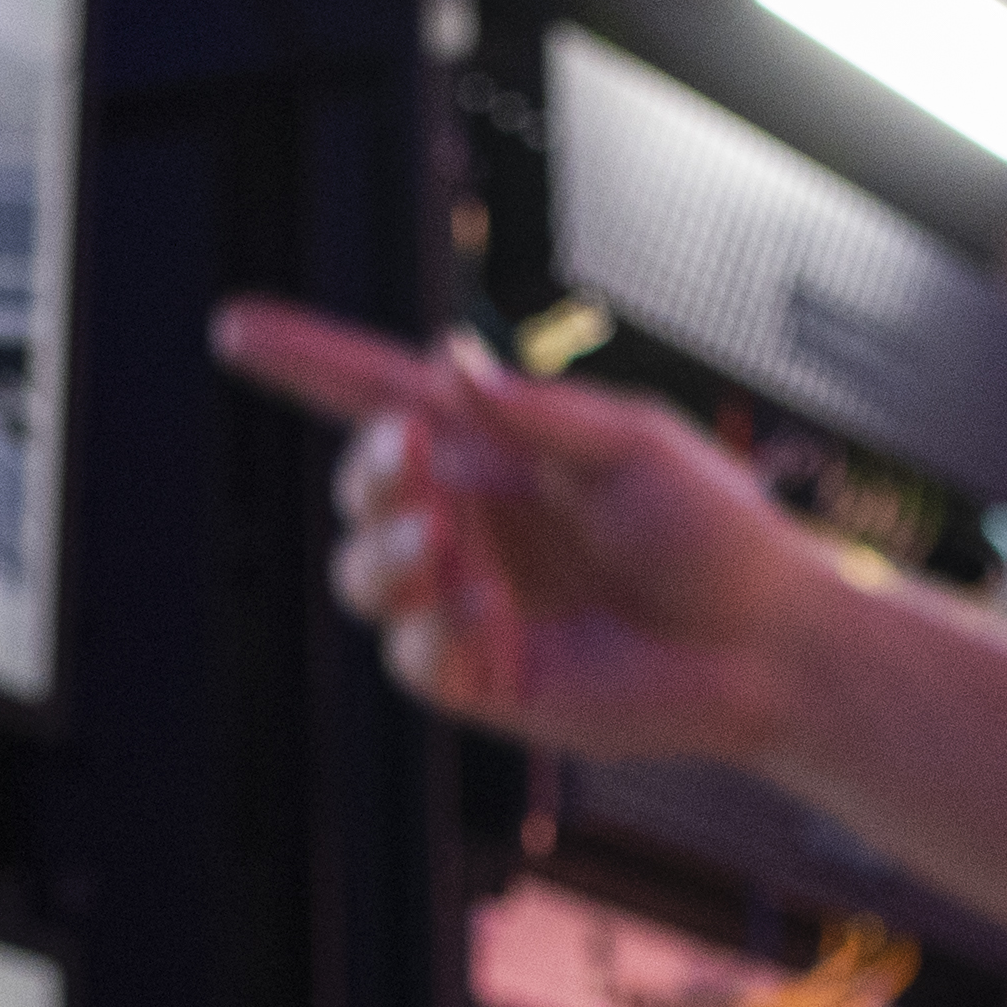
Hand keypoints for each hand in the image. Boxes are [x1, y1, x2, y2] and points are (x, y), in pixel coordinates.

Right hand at [208, 300, 854, 770]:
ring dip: (384, 551)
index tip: (237, 327)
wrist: (769, 642)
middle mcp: (473, 522)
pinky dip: (437, 629)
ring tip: (440, 543)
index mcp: (499, 451)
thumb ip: (532, 411)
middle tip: (411, 457)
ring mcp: (471, 602)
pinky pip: (417, 657)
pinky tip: (489, 615)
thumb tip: (444, 363)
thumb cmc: (718, 531)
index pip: (384, 398)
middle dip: (367, 468)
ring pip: (364, 575)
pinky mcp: (487, 679)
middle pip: (363, 486)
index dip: (308, 362)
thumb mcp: (630, 443)